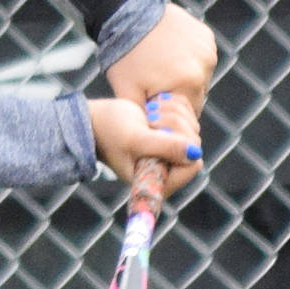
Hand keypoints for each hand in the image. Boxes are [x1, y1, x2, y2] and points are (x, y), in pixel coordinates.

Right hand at [87, 93, 202, 192]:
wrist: (94, 120)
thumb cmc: (108, 132)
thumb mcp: (135, 140)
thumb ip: (165, 147)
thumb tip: (195, 153)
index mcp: (159, 182)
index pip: (193, 165)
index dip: (180, 145)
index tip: (158, 134)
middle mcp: (168, 169)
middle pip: (194, 143)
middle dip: (173, 125)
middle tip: (150, 121)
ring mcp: (170, 152)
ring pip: (192, 127)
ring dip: (171, 114)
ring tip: (148, 116)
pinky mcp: (170, 134)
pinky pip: (187, 115)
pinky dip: (173, 106)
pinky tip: (153, 108)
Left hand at [103, 5, 216, 114]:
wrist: (128, 14)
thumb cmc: (125, 56)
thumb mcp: (129, 93)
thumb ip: (146, 119)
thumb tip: (158, 138)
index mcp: (188, 84)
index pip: (188, 115)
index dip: (172, 114)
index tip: (156, 104)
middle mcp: (204, 67)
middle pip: (196, 96)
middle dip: (178, 96)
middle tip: (156, 84)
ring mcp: (208, 50)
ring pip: (199, 78)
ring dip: (185, 78)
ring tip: (162, 66)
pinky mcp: (207, 37)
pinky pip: (201, 58)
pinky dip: (189, 59)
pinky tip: (170, 52)